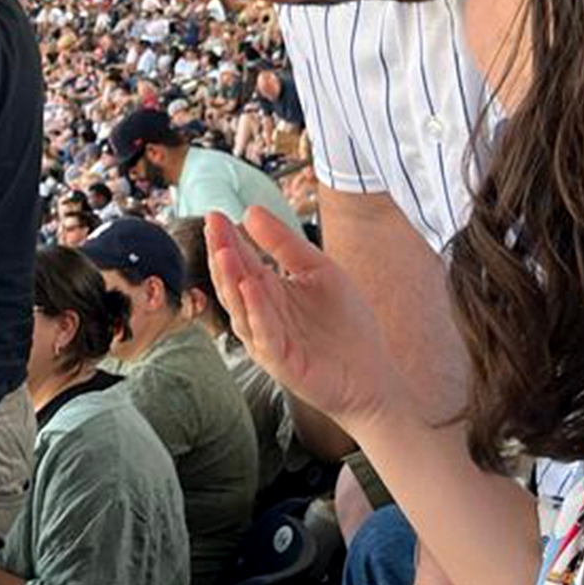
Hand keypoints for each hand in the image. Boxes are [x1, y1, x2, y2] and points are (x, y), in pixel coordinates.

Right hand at [205, 207, 403, 431]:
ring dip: (231, 281)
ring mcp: (267, 339)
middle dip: (221, 255)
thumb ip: (285, 244)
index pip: (241, 261)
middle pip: (234, 282)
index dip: (227, 240)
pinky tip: (251, 288)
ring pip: (241, 308)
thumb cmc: (345, 323)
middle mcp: (260, 314)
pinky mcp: (281, 361)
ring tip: (224, 252)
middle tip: (213, 227)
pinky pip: (264, 334)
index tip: (214, 215)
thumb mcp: (319, 270)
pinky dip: (257, 311)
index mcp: (268, 292)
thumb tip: (250, 210)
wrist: (370, 373)